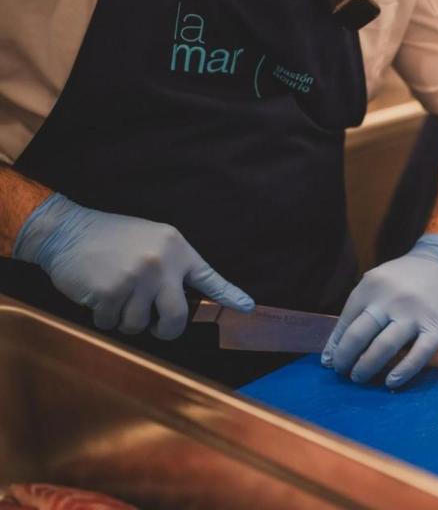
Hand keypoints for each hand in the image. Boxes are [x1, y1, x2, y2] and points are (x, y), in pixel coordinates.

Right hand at [13, 193, 252, 339]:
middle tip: (155, 327)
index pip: (209, 277)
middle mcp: (161, 264)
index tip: (247, 308)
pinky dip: (103, 317)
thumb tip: (184, 300)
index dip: (229, 296)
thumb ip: (172, 266)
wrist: (67, 230)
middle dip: (165, 330)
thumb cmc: (112, 238)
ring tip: (117, 298)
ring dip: (126, 321)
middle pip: (176, 318)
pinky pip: (111, 324)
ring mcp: (136, 278)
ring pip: (139, 325)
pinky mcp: (109, 292)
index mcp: (176, 249)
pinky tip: (98, 296)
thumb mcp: (152, 241)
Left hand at [321, 233, 437, 387]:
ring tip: (359, 378)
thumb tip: (336, 346)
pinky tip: (391, 382)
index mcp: (370, 287)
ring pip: (384, 348)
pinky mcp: (437, 327)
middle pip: (359, 337)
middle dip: (345, 359)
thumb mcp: (378, 280)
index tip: (331, 362)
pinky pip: (418, 355)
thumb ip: (359, 307)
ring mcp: (414, 314)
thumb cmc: (406, 276)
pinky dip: (403, 372)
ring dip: (366, 368)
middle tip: (343, 372)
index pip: (345, 323)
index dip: (335, 346)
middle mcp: (389, 300)